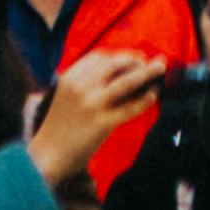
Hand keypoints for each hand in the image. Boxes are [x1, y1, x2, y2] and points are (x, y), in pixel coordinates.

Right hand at [28, 43, 160, 189]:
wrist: (48, 154)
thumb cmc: (59, 125)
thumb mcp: (65, 95)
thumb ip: (84, 81)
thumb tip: (118, 71)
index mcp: (70, 77)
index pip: (100, 56)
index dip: (120, 55)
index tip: (134, 57)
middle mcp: (81, 87)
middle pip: (115, 65)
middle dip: (136, 60)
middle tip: (151, 63)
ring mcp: (92, 105)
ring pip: (126, 83)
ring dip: (147, 72)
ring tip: (161, 67)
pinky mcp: (102, 124)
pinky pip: (129, 108)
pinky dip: (144, 100)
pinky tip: (153, 96)